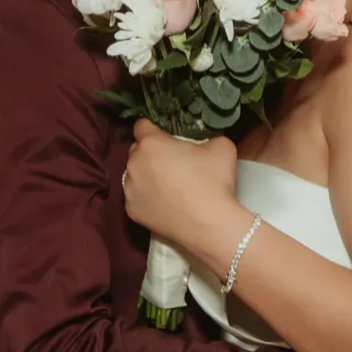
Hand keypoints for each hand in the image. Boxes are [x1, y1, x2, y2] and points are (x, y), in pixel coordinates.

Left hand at [122, 120, 240, 250]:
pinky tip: (164, 202)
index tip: (166, 137)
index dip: (154, 129)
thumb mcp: (221, 147)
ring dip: (146, 174)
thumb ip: (206, 137)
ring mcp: (130, 189)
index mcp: (152, 143)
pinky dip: (146, 196)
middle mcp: (134, 164)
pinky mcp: (131, 211)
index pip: (141, 126)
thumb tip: (203, 142)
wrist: (209, 225)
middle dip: (150, 152)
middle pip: (137, 150)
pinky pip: (135, 196)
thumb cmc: (213, 182)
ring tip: (167, 185)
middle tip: (171, 162)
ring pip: (134, 174)